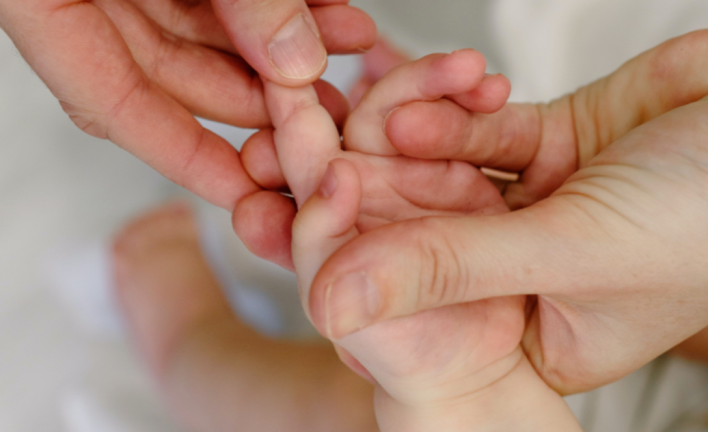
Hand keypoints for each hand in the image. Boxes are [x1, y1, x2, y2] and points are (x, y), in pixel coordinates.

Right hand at [0, 0, 374, 208]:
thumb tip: (296, 57)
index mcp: (46, 10)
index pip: (122, 110)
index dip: (193, 160)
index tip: (256, 194)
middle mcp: (89, 3)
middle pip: (180, 76)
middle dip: (265, 99)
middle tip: (327, 119)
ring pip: (212, 29)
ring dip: (287, 44)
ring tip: (352, 48)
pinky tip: (334, 7)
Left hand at [270, 54, 576, 427]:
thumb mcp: (573, 249)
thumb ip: (449, 270)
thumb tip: (331, 303)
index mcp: (523, 327)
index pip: (409, 297)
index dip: (343, 250)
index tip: (280, 201)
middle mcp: (516, 270)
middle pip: (411, 226)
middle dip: (356, 176)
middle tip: (292, 129)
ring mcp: (525, 205)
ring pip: (436, 170)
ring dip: (404, 131)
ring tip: (380, 101)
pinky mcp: (540, 144)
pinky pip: (473, 128)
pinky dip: (451, 107)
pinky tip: (442, 89)